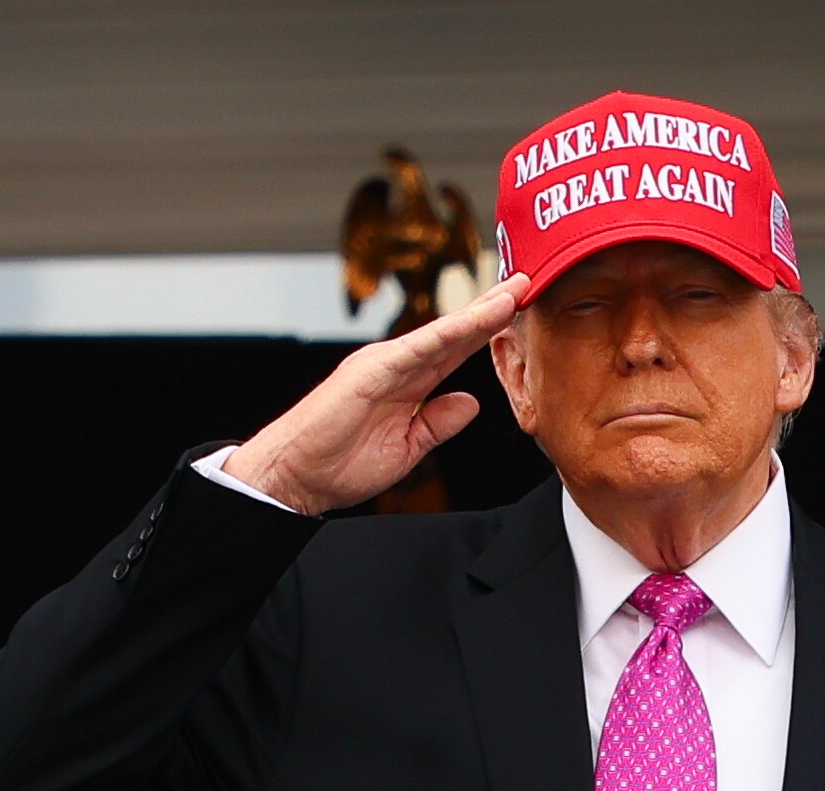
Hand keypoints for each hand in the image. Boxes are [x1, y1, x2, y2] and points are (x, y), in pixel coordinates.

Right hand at [223, 274, 531, 514]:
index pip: (457, 349)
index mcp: (408, 381)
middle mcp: (398, 364)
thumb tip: (471, 403)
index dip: (489, 330)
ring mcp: (383, 364)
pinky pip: (414, 350)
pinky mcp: (368, 372)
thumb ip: (439, 422)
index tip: (521, 311)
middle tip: (527, 281)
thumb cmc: (341, 462)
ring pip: (440, 333)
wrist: (297, 475)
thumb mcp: (409, 446)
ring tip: (512, 292)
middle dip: (491, 308)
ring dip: (477, 313)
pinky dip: (444, 335)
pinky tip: (471, 322)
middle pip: (454, 332)